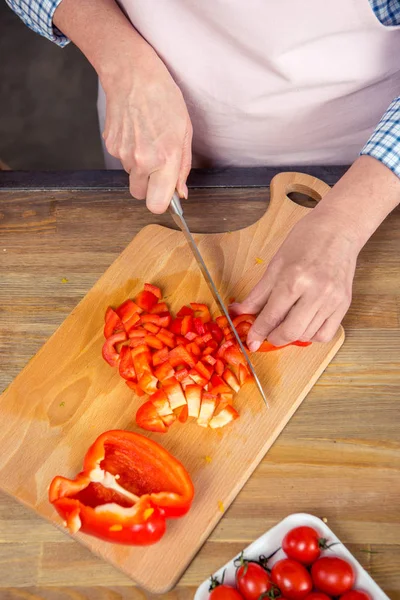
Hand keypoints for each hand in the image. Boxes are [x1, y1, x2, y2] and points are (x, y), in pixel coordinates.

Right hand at [102, 49, 191, 212]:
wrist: (132, 75)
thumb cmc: (164, 99)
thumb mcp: (184, 133)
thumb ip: (182, 168)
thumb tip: (180, 192)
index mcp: (164, 159)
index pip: (156, 204)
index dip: (161, 202)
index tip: (166, 194)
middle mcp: (141, 160)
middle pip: (140, 195)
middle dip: (149, 187)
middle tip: (157, 166)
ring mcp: (122, 154)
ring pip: (132, 176)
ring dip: (140, 167)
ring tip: (147, 140)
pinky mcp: (110, 145)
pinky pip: (121, 161)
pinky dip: (129, 153)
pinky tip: (136, 133)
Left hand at [231, 207, 360, 348]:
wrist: (338, 230)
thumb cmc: (305, 241)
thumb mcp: (275, 264)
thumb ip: (258, 293)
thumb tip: (240, 311)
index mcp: (293, 279)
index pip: (271, 316)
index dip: (258, 332)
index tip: (251, 341)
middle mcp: (315, 293)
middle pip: (290, 332)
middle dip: (274, 338)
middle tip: (267, 334)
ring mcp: (332, 300)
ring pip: (307, 335)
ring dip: (292, 336)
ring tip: (285, 323)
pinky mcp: (344, 304)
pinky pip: (325, 334)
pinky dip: (312, 335)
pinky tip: (304, 324)